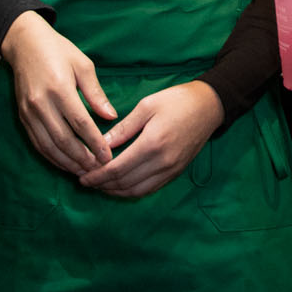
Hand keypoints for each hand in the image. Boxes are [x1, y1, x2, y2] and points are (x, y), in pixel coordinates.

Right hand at [0, 12, 114, 175]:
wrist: (26, 44)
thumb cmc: (59, 50)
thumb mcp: (83, 65)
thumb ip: (96, 93)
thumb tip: (112, 116)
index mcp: (59, 88)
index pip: (80, 123)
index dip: (95, 143)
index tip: (108, 156)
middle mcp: (41, 103)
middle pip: (64, 140)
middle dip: (82, 158)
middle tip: (99, 169)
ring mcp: (29, 112)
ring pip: (49, 146)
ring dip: (67, 162)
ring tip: (85, 172)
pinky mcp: (22, 117)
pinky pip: (37, 143)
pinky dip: (52, 157)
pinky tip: (65, 163)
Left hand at [80, 80, 222, 197]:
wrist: (209, 106)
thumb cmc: (177, 101)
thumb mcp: (147, 106)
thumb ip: (123, 128)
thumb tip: (101, 144)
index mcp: (152, 144)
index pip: (117, 169)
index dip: (97, 176)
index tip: (82, 177)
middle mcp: (162, 162)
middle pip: (125, 183)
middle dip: (102, 185)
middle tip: (86, 182)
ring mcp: (170, 170)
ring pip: (137, 191)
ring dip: (115, 191)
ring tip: (100, 185)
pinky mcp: (176, 172)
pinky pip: (150, 189)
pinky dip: (132, 191)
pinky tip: (121, 185)